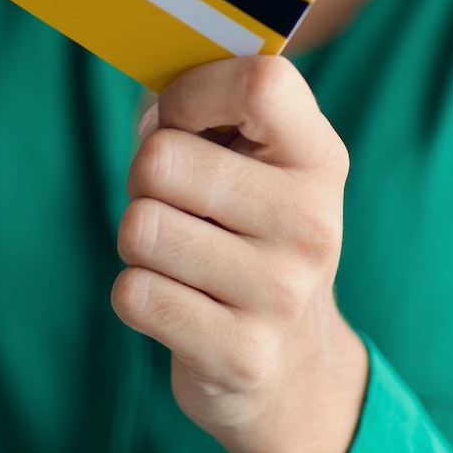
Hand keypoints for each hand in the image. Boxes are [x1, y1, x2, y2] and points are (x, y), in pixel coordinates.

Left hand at [113, 55, 366, 452]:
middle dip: (144, 180)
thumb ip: (205, 113)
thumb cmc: (249, 237)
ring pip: (139, 228)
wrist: (293, 369)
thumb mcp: (257, 166)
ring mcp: (281, 294)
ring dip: (140, 242)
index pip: (259, 83)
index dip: (190, 93)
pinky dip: (137, 294)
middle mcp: (313, 224)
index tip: (180, 120)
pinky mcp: (240, 354)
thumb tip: (152, 107)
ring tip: (183, 257)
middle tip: (178, 206)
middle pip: (159, 160)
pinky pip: (133, 293)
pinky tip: (180, 302)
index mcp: (319, 159)